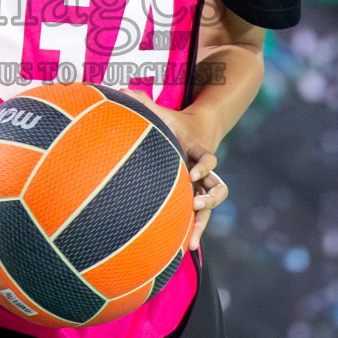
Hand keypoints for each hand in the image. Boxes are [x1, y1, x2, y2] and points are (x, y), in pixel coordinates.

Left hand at [121, 89, 227, 251]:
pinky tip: (182, 250)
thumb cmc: (174, 123)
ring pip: (210, 209)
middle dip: (208, 200)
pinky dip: (193, 232)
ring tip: (190, 242)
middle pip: (217, 189)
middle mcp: (205, 172)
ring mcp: (202, 187)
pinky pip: (198, 218)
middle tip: (195, 206)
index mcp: (198, 152)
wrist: (196, 130)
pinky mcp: (195, 197)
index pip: (209, 160)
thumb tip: (120, 88)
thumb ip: (143, 101)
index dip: (203, 167)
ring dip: (202, 224)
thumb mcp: (162, 113)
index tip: (191, 174)